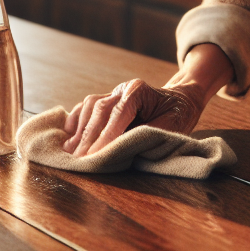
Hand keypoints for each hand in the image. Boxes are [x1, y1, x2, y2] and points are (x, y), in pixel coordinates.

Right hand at [62, 79, 203, 156]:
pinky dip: (76, 120)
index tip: (94, 157)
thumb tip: (126, 148)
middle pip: (100, 110)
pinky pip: (86, 107)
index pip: (118, 114)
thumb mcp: (172, 125)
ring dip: (80, 130)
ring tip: (71, 152)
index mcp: (139, 91)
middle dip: (88, 137)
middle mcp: (123, 89)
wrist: (180, 99)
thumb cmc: (177, 114)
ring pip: (90, 106)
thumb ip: (149, 134)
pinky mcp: (107, 100)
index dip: (105, 137)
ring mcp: (113, 92)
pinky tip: (69, 136)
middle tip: (79, 161)